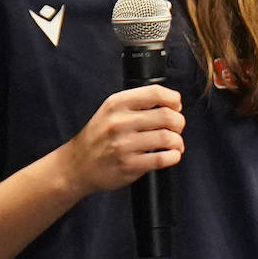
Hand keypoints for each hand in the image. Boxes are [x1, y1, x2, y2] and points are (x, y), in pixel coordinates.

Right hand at [64, 85, 184, 195]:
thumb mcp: (110, 111)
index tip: (176, 107)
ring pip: (167, 138)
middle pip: (167, 116)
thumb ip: (136, 104)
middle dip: (179, 122)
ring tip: (174, 144)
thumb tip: (171, 102)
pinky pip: (162, 159)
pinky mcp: (129, 165)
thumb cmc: (98, 138)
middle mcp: (119, 122)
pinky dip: (173, 157)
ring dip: (178, 142)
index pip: (156, 93)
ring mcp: (124, 145)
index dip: (173, 100)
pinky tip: (170, 156)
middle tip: (176, 128)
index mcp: (116, 104)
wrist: (78, 165)